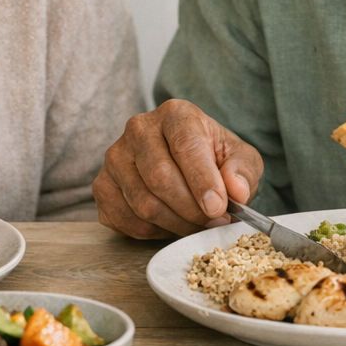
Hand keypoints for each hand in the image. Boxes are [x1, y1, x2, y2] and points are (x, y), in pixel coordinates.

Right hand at [93, 99, 263, 238]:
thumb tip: (236, 190)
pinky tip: (170, 223)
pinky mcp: (102, 185)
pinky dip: (153, 231)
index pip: (185, 145)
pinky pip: (126, 219)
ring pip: (143, 203)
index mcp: (175, 114)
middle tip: (213, 221)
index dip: (202, 180)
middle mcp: (139, 129)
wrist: (185, 166)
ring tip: (196, 224)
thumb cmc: (214, 159)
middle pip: (160, 177)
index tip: (218, 207)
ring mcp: (115, 157)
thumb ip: (242, 170)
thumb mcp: (240, 158)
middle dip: (191, 209)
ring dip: (175, 223)